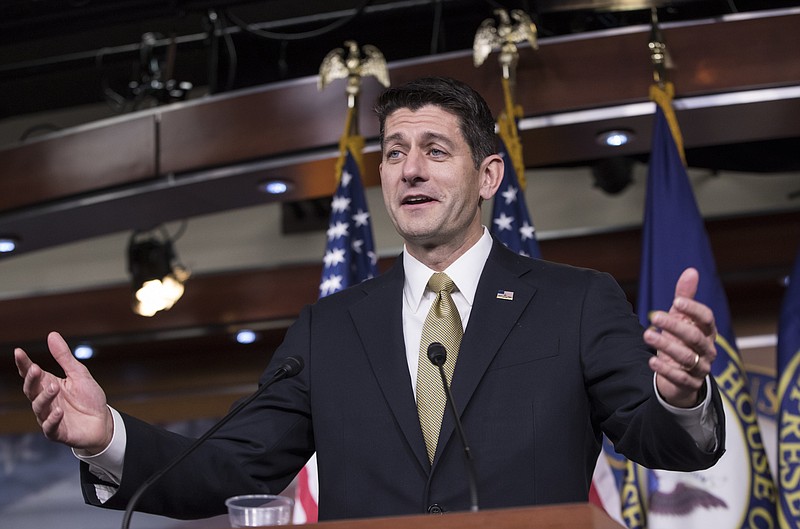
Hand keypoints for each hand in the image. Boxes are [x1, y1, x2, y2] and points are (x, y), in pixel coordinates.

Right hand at [15, 331, 112, 453]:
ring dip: (45, 397)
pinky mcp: (58, 432)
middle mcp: (45, 400)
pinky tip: (58, 411)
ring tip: (54, 388)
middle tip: (36, 369)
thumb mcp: (79, 373)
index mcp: (48, 384)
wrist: (103, 422)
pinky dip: (52, 419)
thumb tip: (52, 334)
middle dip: (32, 380)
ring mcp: (49, 417)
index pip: (31, 374)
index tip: (19, 352)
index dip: (24, 364)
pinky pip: (50, 427)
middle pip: (31, 390)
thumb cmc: (89, 398)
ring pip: (39, 407)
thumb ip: (64, 357)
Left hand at [645, 268, 716, 407]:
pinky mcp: (690, 383)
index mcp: (707, 331)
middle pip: (695, 337)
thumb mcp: (682, 318)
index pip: (706, 318)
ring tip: (647, 335)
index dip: (693, 309)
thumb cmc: (682, 340)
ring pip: (687, 357)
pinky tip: (651, 360)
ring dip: (666, 346)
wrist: (682, 375)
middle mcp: (707, 349)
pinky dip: (665, 369)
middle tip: (653, 317)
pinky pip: (679, 377)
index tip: (676, 301)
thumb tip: (691, 271)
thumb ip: (685, 296)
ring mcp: (700, 367)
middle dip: (674, 326)